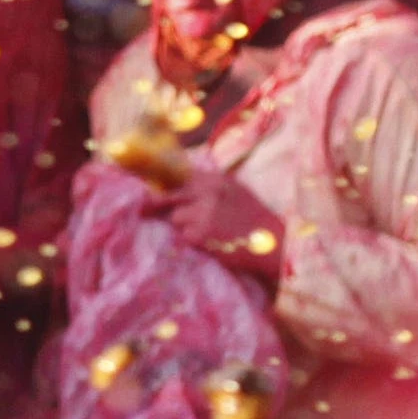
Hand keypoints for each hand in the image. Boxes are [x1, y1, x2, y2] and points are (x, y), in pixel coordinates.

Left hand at [139, 157, 287, 278]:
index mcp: (215, 179)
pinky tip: (211, 241)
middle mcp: (207, 192)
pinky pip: (184, 236)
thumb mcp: (234, 191)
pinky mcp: (199, 234)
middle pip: (167, 196)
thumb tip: (174, 183)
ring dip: (185, 226)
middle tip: (145, 208)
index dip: (161, 183)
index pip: (177, 176)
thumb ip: (208, 185)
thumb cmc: (253, 217)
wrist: (272, 242)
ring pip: (175, 218)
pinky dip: (193, 240)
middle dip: (157, 204)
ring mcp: (202, 213)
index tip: (147, 189)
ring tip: (207, 230)